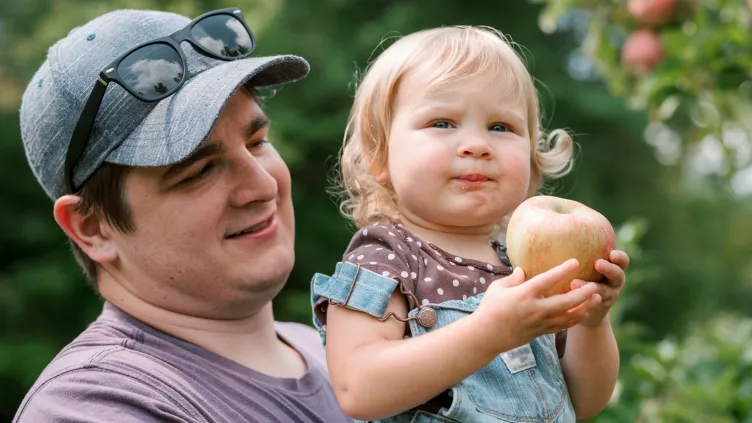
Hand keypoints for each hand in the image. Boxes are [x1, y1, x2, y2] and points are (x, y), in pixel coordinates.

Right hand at [476, 259, 601, 353]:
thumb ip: (513, 278)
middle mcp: (535, 309)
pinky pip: (562, 326)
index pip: (547, 280)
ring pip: (568, 316)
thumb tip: (523, 270)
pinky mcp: (540, 332)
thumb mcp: (497, 288)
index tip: (576, 261)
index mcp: (524, 294)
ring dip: (585, 307)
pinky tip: (584, 312)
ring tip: (598, 298)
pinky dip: (575, 319)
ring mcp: (539, 323)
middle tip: (595, 284)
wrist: (486, 336)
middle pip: (566, 301)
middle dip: (583, 293)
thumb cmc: (489, 308)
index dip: (563, 270)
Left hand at [570, 250, 629, 327]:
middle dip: (610, 269)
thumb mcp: (581, 260)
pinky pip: (592, 304)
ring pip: (604, 291)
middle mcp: (614, 281)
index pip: (621, 260)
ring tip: (574, 283)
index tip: (611, 253)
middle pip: (618, 274)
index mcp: (612, 266)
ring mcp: (608, 295)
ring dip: (590, 286)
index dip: (619, 257)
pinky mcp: (597, 307)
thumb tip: (557, 219)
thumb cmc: (578, 271)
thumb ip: (574, 246)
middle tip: (598, 264)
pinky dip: (582, 300)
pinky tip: (570, 296)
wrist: (582, 303)